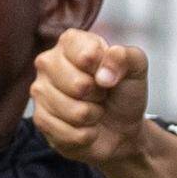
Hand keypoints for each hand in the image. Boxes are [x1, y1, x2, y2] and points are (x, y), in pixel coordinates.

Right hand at [28, 27, 155, 165]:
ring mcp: (40, 90)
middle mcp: (49, 62)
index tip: (108, 74)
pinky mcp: (40, 119)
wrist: (121, 128)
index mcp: (71, 42)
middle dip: (98, 96)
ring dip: (92, 116)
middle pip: (78, 85)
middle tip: (100, 95)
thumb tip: (103, 74)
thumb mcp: (136, 69)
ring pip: (73, 112)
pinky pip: (66, 133)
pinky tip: (85, 127)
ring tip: (93, 110)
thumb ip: (127, 58)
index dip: (104, 70)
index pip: (87, 56)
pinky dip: (84, 135)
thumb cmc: (123, 93)